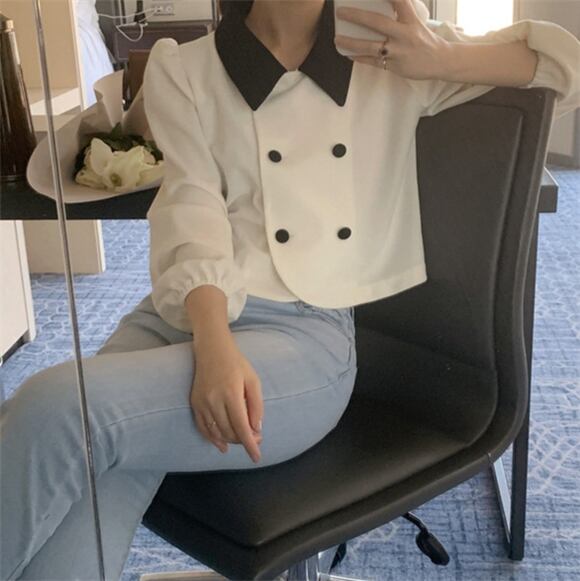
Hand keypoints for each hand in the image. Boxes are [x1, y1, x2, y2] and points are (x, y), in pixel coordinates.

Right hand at [190, 334, 263, 462]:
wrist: (212, 350)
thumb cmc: (237, 364)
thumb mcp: (253, 380)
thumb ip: (256, 405)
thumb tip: (256, 429)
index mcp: (232, 394)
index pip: (241, 427)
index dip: (250, 445)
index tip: (257, 457)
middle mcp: (214, 400)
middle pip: (229, 432)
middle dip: (243, 440)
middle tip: (256, 438)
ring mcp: (202, 402)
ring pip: (216, 432)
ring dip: (230, 440)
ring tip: (242, 439)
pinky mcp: (194, 403)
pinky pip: (203, 427)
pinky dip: (212, 439)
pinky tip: (222, 445)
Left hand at [334, 0, 450, 79]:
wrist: (439, 61)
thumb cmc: (424, 38)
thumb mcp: (416, 20)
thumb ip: (401, 10)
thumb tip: (385, 2)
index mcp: (411, 19)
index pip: (398, 1)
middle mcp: (404, 34)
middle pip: (378, 23)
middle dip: (357, 16)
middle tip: (341, 12)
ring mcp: (398, 52)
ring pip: (371, 47)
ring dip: (351, 43)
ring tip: (337, 39)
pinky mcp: (394, 66)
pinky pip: (372, 62)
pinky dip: (358, 57)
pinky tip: (347, 53)